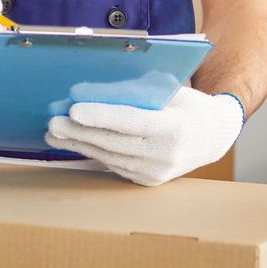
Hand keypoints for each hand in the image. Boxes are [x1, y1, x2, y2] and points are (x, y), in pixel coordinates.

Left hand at [46, 87, 244, 186]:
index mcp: (174, 128)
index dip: (101, 117)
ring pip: (109, 157)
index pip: (132, 122)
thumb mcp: (173, 91)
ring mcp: (156, 173)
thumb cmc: (189, 106)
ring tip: (55, 134)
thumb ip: (141, 91)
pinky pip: (115, 166)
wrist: (212, 138)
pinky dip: (93, 154)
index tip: (74, 111)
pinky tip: (76, 143)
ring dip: (80, 145)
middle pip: (114, 143)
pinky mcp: (148, 181)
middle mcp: (165, 155)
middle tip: (53, 123)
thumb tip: (98, 86)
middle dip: (80, 133)